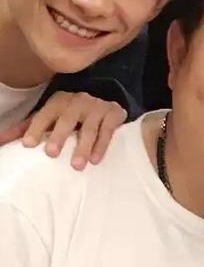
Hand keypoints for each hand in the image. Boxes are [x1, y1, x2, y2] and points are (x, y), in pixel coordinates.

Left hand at [0, 92, 126, 169]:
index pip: (45, 114)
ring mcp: (97, 106)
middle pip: (67, 119)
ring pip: (89, 127)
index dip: (37, 128)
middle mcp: (78, 101)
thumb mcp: (48, 117)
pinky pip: (108, 130)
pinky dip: (102, 145)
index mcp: (58, 101)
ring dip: (83, 146)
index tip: (28, 145)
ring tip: (77, 166)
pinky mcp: (114, 112)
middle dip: (59, 136)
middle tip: (52, 154)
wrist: (103, 101)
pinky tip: (96, 159)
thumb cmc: (69, 114)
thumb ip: (25, 128)